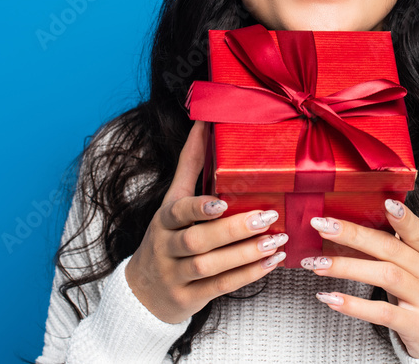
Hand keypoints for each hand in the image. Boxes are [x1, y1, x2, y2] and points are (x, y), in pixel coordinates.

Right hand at [125, 119, 288, 323]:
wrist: (143, 293)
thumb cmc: (166, 239)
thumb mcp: (172, 203)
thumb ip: (189, 165)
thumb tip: (202, 122)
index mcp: (164, 220)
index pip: (178, 211)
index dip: (198, 208)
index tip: (222, 202)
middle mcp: (166, 248)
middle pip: (197, 240)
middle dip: (233, 230)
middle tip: (266, 217)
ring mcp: (176, 276)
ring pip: (210, 266)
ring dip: (246, 254)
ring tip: (276, 240)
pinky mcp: (189, 298)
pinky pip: (221, 287)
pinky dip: (248, 275)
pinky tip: (272, 262)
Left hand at [301, 199, 418, 358]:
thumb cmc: (416, 294)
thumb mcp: (411, 269)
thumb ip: (388, 250)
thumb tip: (343, 229)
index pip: (416, 231)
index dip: (403, 217)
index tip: (385, 201)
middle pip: (391, 249)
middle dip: (354, 236)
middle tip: (323, 227)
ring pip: (385, 276)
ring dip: (347, 268)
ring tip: (317, 265)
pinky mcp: (416, 325)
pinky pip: (381, 312)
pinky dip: (354, 305)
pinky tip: (330, 298)